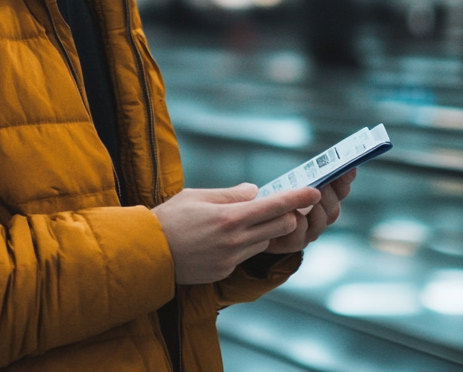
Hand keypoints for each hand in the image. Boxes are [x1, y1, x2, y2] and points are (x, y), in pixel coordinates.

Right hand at [152, 183, 321, 283]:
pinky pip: (247, 255)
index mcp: (229, 218)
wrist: (147, 254)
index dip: (298, 197)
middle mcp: (235, 240)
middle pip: (280, 226)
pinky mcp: (225, 271)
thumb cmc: (168, 219)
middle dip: (288, 214)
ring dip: (266, 229)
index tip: (314, 191)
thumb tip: (254, 192)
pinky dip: (246, 243)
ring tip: (248, 219)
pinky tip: (227, 237)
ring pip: (266, 241)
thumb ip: (230, 195)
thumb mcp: (197, 196)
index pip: (275, 205)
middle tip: (285, 204)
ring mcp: (231, 258)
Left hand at [265, 168, 355, 253]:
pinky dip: (298, 223)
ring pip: (321, 222)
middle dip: (330, 196)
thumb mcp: (286, 182)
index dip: (345, 180)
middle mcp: (320, 218)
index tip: (349, 168)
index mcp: (322, 200)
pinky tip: (291, 213)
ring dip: (317, 209)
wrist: (251, 223)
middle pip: (333, 209)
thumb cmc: (270, 198)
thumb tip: (320, 161)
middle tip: (324, 184)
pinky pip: (301, 234)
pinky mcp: (294, 243)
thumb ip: (304, 176)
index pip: (340, 190)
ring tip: (310, 197)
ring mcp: (308, 232)